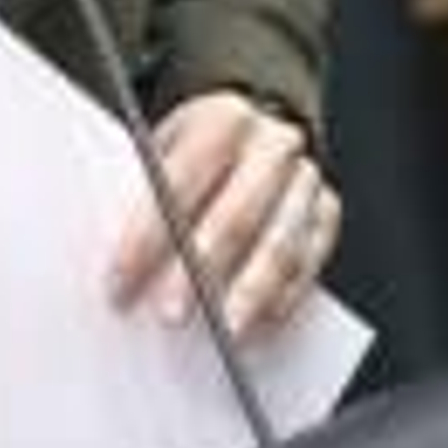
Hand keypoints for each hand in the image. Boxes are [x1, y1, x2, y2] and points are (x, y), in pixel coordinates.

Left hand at [106, 90, 340, 342]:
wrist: (256, 128)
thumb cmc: (200, 146)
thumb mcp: (166, 146)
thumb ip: (149, 189)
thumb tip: (121, 257)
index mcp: (224, 117)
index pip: (181, 179)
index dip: (148, 235)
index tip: (121, 279)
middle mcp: (272, 144)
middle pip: (235, 214)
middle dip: (200, 271)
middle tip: (172, 312)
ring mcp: (305, 178)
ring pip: (280, 244)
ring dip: (249, 293)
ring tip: (224, 330)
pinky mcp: (326, 211)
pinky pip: (310, 260)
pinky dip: (285, 296)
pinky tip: (261, 322)